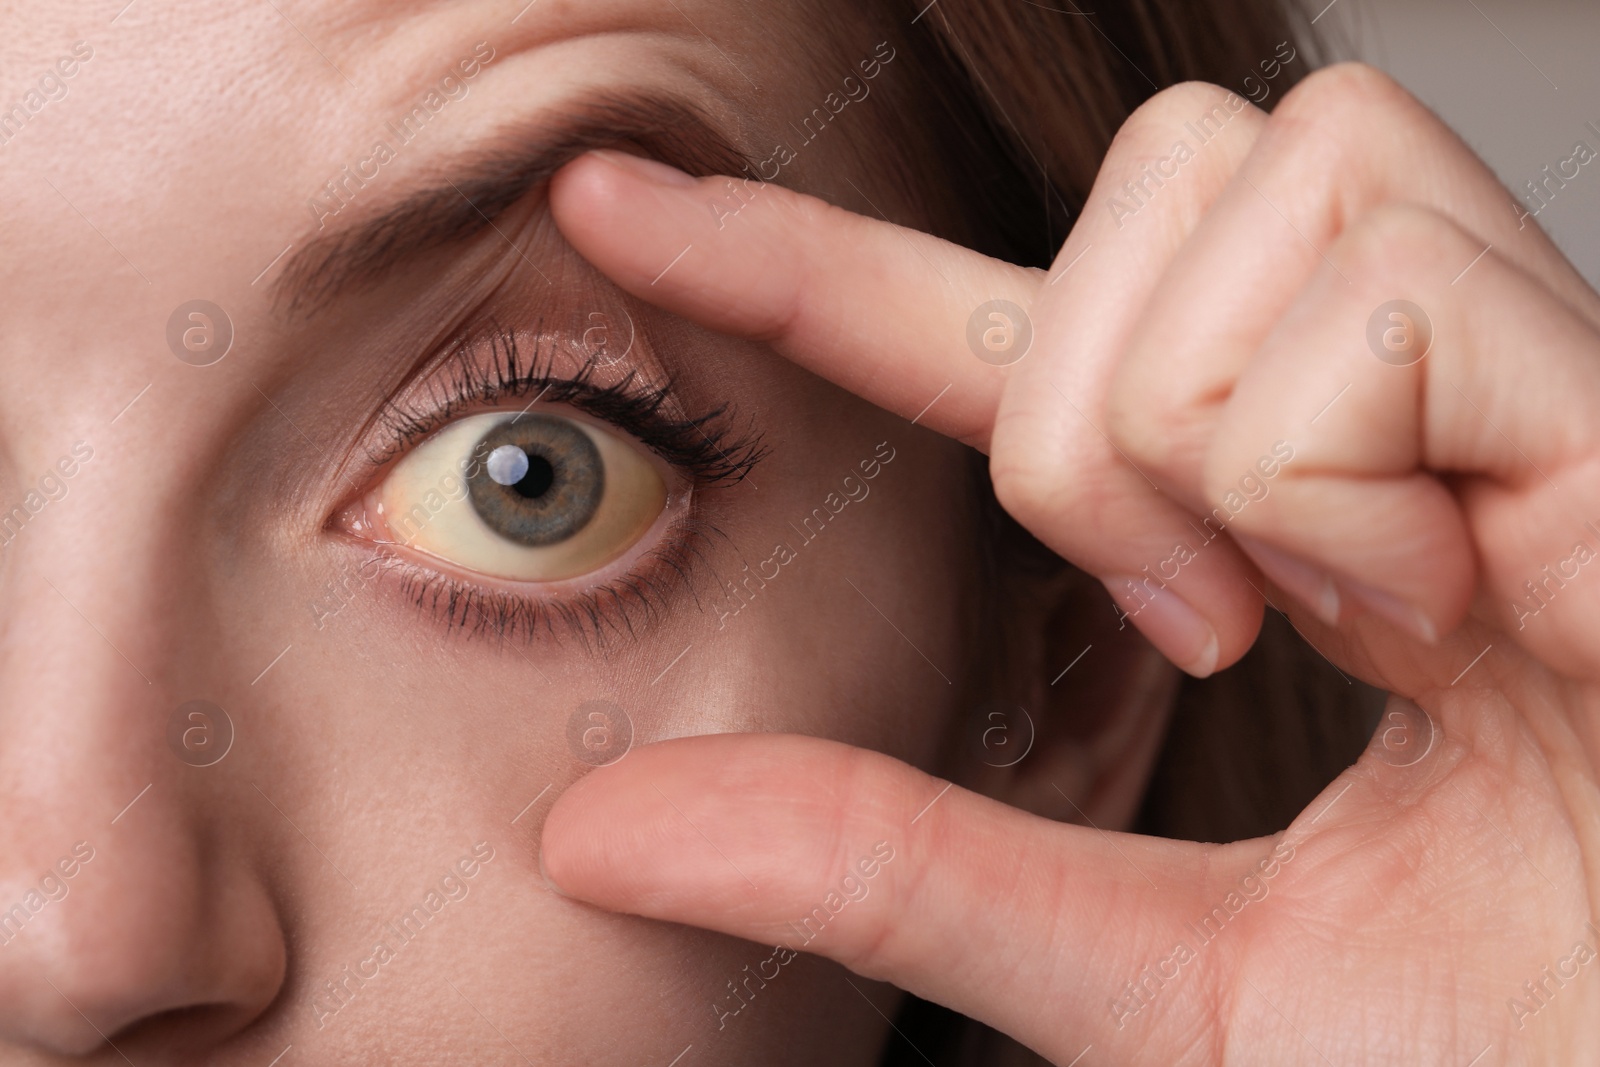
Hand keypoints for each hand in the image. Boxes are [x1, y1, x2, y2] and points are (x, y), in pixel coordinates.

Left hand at [540, 65, 1599, 1063]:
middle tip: (1195, 621)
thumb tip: (603, 830)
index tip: (609, 210)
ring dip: (1212, 443)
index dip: (796, 261)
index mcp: (1282, 523)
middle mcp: (1403, 413)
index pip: (996, 334)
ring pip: (1255, 193)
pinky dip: (1340, 482)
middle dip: (1088, 413)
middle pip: (1158, 173)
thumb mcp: (1134, 970)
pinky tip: (1447, 606)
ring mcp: (1520, 389)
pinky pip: (1377, 310)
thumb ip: (889, 868)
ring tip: (1331, 623)